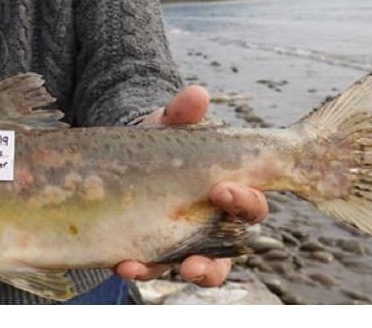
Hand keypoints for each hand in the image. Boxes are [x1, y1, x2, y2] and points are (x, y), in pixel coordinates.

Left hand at [114, 85, 268, 286]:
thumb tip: (197, 95)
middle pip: (226, 252)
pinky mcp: (153, 251)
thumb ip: (183, 112)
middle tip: (194, 259)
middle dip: (212, 262)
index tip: (222, 190)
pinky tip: (121, 264)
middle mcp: (213, 225)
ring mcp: (184, 243)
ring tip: (150, 271)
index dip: (244, 202)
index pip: (250, 207)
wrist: (127, 154)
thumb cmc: (163, 141)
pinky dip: (139, 269)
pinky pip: (153, 268)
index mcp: (229, 194)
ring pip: (194, 269)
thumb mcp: (170, 125)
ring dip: (172, 275)